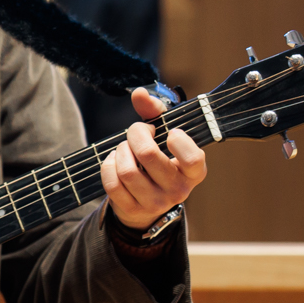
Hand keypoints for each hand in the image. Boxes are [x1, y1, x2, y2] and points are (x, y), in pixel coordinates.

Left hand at [101, 87, 207, 229]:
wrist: (148, 199)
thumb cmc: (160, 159)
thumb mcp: (165, 135)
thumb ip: (155, 111)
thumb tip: (139, 93)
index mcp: (195, 172)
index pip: (193, 158)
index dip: (179, 141)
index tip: (170, 133)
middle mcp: (179, 190)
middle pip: (148, 154)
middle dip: (136, 134)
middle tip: (137, 131)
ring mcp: (155, 203)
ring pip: (127, 170)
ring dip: (120, 151)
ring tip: (124, 147)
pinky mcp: (133, 210)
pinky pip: (113, 184)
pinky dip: (108, 167)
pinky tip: (114, 161)